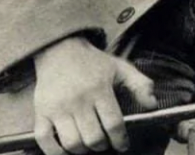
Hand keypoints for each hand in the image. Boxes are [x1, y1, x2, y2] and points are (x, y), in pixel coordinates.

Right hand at [31, 37, 156, 153]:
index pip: (114, 124)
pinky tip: (66, 150)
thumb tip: (153, 105)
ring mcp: (57, 107)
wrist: (59, 49)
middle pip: (94, 138)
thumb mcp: (120, 67)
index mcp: (99, 89)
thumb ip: (140, 85)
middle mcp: (78, 100)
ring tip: (88, 144)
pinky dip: (55, 152)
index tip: (122, 145)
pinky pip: (45, 141)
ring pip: (72, 144)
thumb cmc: (92, 62)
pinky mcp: (41, 112)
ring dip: (83, 150)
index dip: (121, 140)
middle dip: (103, 146)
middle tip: (105, 143)